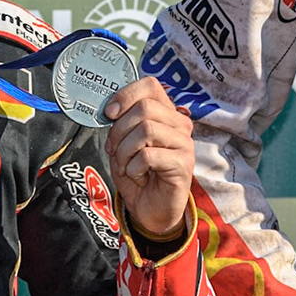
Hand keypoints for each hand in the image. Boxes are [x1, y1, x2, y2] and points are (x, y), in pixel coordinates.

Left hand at [103, 76, 194, 238]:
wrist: (151, 209)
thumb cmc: (139, 174)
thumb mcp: (124, 144)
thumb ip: (121, 124)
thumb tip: (111, 110)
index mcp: (166, 113)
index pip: (150, 85)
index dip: (126, 95)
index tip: (110, 114)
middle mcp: (180, 124)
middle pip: (144, 108)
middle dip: (119, 130)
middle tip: (115, 150)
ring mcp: (184, 144)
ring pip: (146, 129)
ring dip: (125, 151)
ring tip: (126, 165)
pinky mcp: (184, 164)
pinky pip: (148, 156)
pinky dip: (133, 168)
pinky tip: (138, 176)